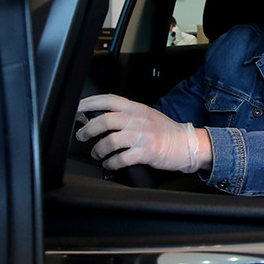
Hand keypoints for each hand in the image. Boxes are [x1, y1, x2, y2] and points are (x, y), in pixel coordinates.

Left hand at [76, 94, 208, 172]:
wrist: (187, 144)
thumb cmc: (165, 131)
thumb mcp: (145, 115)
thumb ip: (125, 114)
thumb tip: (99, 118)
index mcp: (136, 108)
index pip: (108, 100)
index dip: (89, 102)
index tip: (76, 108)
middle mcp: (138, 120)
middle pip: (105, 120)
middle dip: (88, 130)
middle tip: (81, 136)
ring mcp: (142, 136)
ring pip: (111, 140)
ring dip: (98, 149)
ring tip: (97, 154)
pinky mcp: (146, 152)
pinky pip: (122, 158)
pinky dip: (111, 163)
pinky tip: (110, 164)